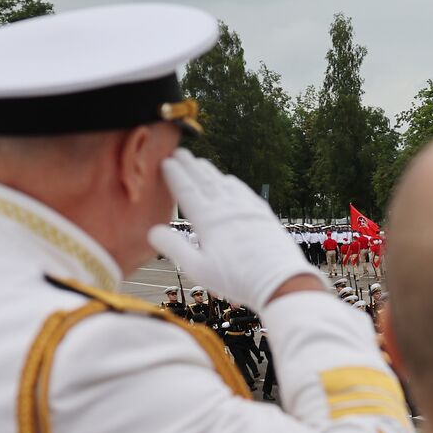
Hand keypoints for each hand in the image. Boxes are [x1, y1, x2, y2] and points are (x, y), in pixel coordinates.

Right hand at [148, 150, 317, 311]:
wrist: (280, 281)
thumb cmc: (236, 279)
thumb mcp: (198, 269)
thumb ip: (173, 248)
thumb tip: (152, 231)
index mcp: (207, 219)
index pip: (186, 189)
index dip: (174, 174)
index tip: (165, 161)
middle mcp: (227, 207)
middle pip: (204, 179)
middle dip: (190, 164)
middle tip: (179, 152)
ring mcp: (247, 208)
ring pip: (224, 182)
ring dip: (209, 171)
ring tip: (199, 162)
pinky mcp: (263, 214)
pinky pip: (243, 190)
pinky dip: (231, 182)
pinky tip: (229, 181)